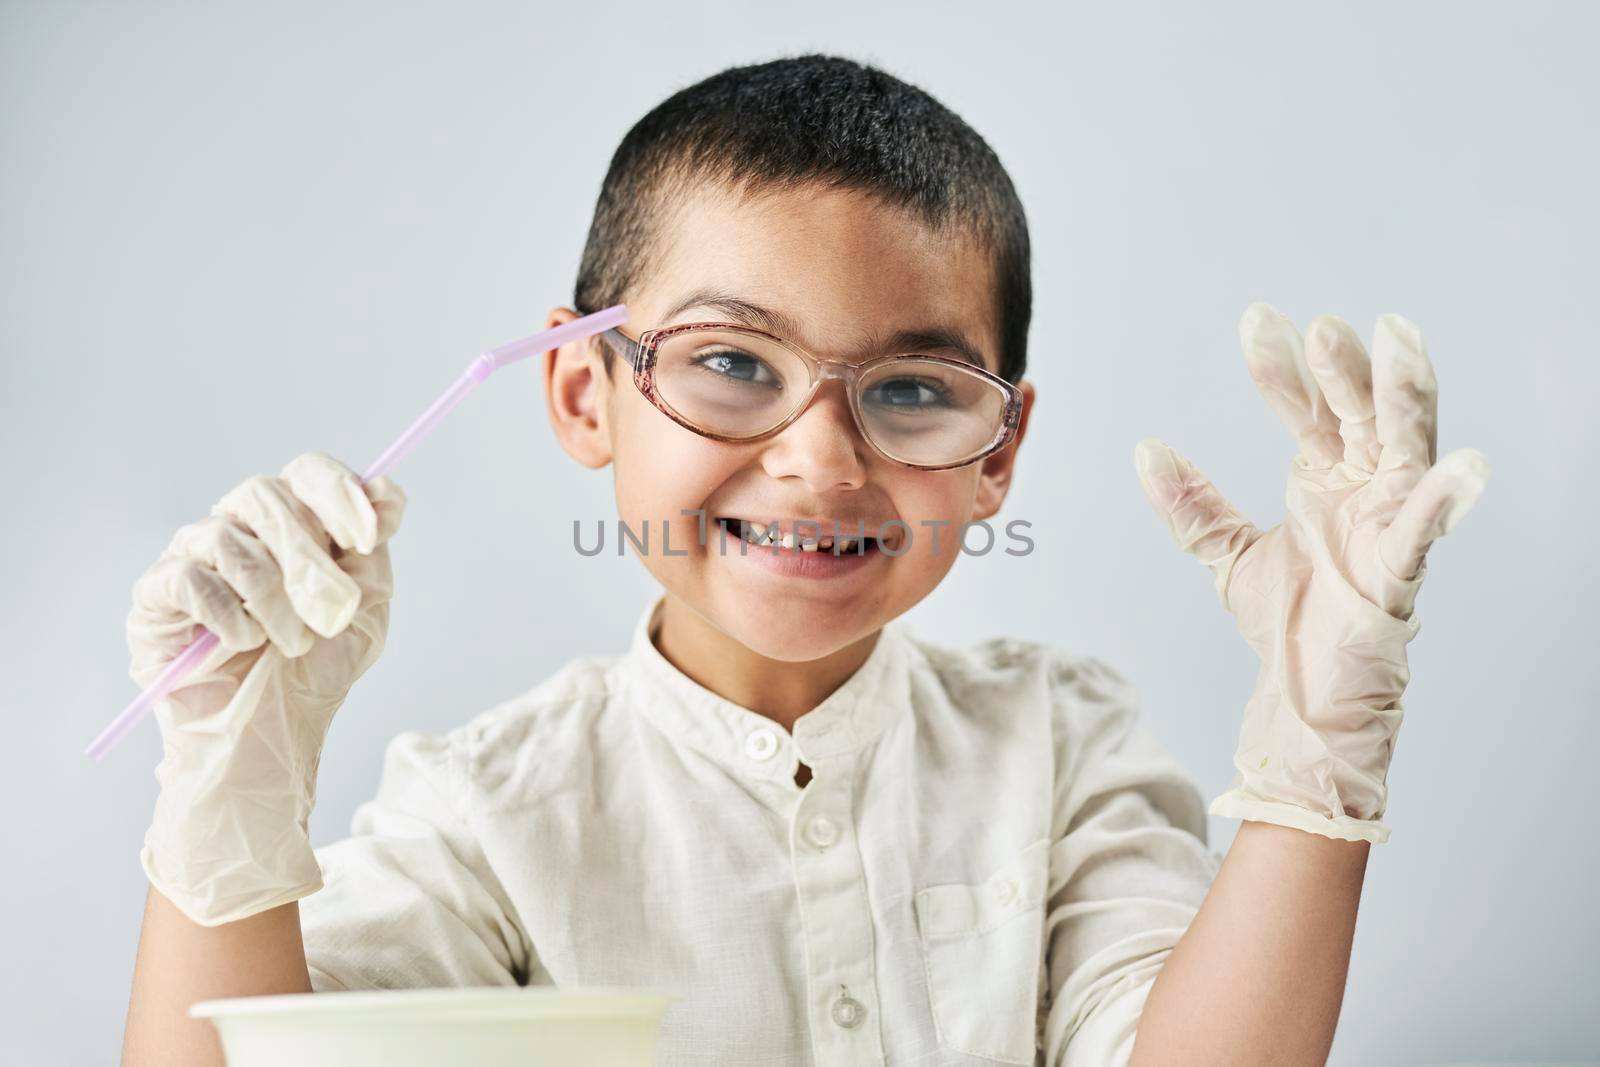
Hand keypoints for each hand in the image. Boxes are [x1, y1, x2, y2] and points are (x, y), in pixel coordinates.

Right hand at [129, 451, 405, 923]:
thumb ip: (374, 544)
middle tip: (330, 609)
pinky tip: (244, 644)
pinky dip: (228, 616)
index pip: (305, 472)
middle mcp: (236, 527)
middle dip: (307, 557)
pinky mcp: (155, 597)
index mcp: (289, 521)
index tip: (366, 535)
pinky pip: (188, 579)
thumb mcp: (366, 605)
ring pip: (230, 542)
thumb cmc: (317, 670)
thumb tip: (387, 484)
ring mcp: (191, 557)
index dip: (337, 493)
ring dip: (274, 601)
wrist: (272, 735)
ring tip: (292, 643)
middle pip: (265, 496)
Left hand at [1133, 304, 1488, 842]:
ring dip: (1403, 396)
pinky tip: (1466, 466)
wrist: (1304, 700)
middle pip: (1361, 413)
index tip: (1257, 322)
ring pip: (1406, 446)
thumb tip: (1148, 451)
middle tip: (1321, 327)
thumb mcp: (1227, 554)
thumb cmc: (1288, 624)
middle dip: (1343, 370)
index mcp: (1328, 479)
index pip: (1307, 409)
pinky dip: (1448, 499)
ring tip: (1398, 340)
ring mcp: (1387, 525)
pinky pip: (1427, 531)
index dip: (1284, 369)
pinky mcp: (1399, 572)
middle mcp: (1365, 490)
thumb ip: (1193, 505)